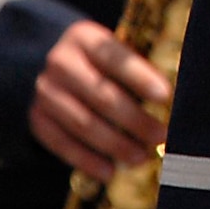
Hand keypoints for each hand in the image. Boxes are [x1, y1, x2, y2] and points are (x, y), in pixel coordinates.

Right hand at [28, 18, 170, 180]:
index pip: (114, 57)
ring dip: (115, 145)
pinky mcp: (38, 119)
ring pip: (83, 123)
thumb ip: (138, 70)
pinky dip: (87, 160)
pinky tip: (110, 171)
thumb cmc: (100, 62)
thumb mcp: (114, 52)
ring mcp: (46, 91)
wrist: (53, 64)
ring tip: (141, 157)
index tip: (165, 96)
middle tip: (160, 135)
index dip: (140, 77)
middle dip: (134, 120)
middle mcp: (61, 62)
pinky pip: (63, 144)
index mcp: (85, 37)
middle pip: (101, 95)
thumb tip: (172, 101)